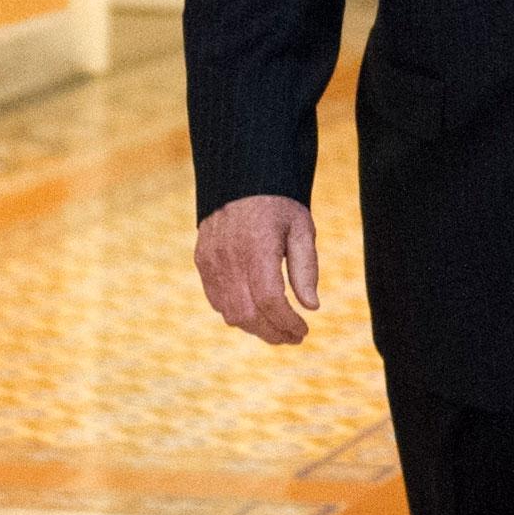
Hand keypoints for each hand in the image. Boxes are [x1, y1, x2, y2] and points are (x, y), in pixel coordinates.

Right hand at [196, 195, 320, 344]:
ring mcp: (211, 260)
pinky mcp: (202, 261)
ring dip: (255, 328)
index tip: (304, 330)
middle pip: (248, 313)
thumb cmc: (279, 204)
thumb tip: (311, 307)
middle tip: (293, 337)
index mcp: (257, 247)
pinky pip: (216, 300)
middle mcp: (229, 256)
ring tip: (277, 329)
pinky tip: (256, 313)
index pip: (270, 300)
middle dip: (272, 332)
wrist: (242, 177)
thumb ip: (306, 268)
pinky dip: (236, 313)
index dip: (287, 322)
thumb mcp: (302, 229)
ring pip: (230, 312)